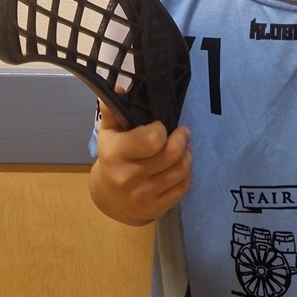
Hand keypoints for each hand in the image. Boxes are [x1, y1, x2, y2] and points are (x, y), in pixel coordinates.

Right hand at [89, 102, 192, 224]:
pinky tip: (179, 165)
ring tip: (182, 148)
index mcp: (115, 154)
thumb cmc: (113, 156)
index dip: (162, 129)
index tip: (159, 126)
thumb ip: (113, 110)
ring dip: (187, 154)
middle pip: (173, 154)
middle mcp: (128, 178)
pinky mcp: (155, 209)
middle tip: (182, 133)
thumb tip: (119, 87)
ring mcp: (142, 197)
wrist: (109, 196)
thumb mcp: (109, 131)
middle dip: (182, 138)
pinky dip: (187, 173)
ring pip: (182, 170)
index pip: (154, 139)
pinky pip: (184, 187)